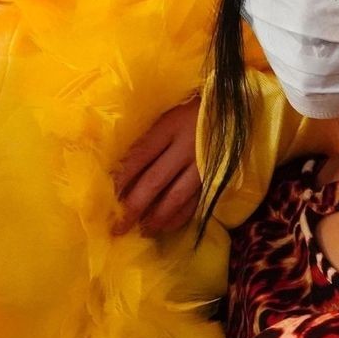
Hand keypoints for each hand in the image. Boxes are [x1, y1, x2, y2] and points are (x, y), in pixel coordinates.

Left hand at [112, 97, 202, 235]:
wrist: (234, 105)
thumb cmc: (191, 107)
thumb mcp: (166, 113)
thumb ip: (147, 135)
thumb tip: (118, 165)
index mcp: (170, 127)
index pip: (139, 156)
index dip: (121, 179)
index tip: (104, 197)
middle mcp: (186, 148)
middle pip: (154, 181)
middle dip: (133, 207)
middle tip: (117, 227)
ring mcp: (202, 165)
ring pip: (175, 197)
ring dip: (155, 218)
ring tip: (139, 231)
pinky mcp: (215, 176)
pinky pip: (195, 202)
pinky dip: (179, 218)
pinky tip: (165, 226)